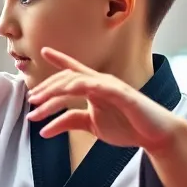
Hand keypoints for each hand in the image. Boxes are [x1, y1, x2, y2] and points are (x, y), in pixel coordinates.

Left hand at [26, 47, 186, 152]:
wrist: (154, 135)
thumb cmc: (125, 126)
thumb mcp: (90, 125)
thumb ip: (68, 123)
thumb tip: (43, 130)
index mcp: (95, 86)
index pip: (74, 69)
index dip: (59, 59)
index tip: (43, 51)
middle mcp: (101, 82)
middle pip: (69, 77)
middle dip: (47, 87)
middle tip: (31, 100)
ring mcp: (112, 87)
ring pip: (78, 82)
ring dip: (56, 91)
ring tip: (40, 103)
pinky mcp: (123, 96)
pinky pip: (100, 88)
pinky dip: (83, 88)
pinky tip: (69, 90)